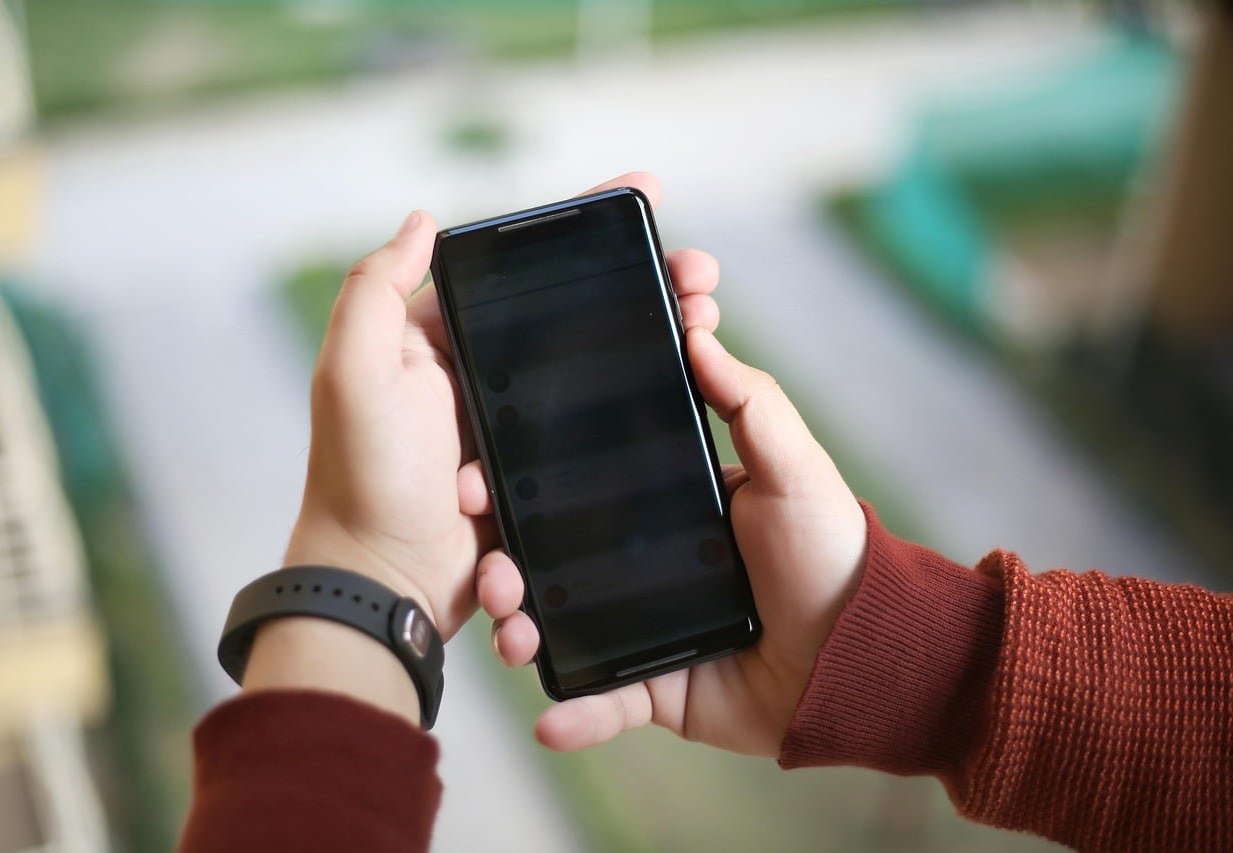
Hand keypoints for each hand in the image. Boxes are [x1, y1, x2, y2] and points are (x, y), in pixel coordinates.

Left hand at [283, 172, 727, 640]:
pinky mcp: (540, 473)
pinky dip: (642, 404)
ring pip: (598, 367)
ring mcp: (514, 425)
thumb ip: (376, 291)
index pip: (524, 268)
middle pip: (577, 312)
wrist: (385, 583)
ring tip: (707, 319)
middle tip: (699, 275)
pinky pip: (598, 429)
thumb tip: (422, 220)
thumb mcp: (354, 372)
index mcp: (440, 339)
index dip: (585, 230)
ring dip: (654, 336)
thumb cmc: (363, 477)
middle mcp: (480, 373)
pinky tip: (689, 382)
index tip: (645, 196)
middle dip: (642, 282)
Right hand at [475, 265, 868, 756]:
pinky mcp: (652, 686)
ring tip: (512, 633)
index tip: (479, 473)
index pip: (574, 483)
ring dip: (519, 630)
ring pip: (558, 625)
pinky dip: (575, 713)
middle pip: (547, 556)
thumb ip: (750, 402)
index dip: (522, 477)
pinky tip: (549, 719)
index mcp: (660, 504)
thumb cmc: (833, 554)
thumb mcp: (794, 468)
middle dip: (500, 559)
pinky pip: (602, 699)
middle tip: (486, 561)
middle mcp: (636, 561)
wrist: (860, 658)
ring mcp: (640, 625)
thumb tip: (700, 332)